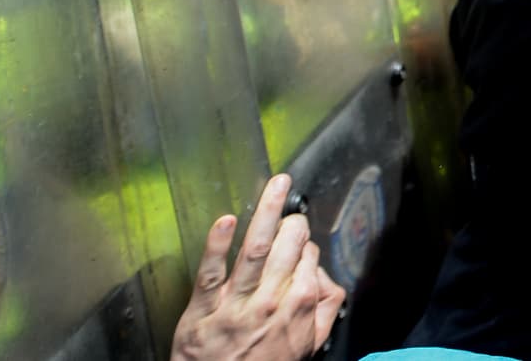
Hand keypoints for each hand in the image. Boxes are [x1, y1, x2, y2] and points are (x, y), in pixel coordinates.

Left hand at [171, 174, 345, 360]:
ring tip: (276, 185)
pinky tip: (225, 221)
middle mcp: (271, 300)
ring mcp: (237, 302)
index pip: (308, 257)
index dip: (305, 246)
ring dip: (267, 211)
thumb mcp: (308, 346)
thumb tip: (327, 278)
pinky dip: (217, 244)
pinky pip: (211, 271)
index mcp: (298, 307)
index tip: (299, 245)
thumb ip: (325, 310)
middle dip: (293, 222)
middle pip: (288, 246)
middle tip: (291, 214)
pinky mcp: (203, 307)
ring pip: (254, 248)